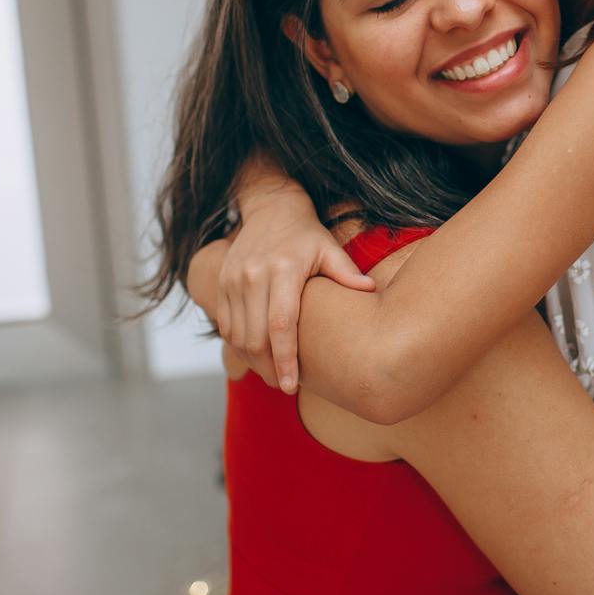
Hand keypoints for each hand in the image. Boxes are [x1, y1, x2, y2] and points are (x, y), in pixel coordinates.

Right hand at [216, 209, 371, 393]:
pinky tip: (255, 358)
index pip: (280, 324)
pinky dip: (238, 347)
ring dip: (252, 362)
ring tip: (273, 376)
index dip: (285, 359)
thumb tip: (371, 290)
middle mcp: (253, 275)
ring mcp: (233, 280)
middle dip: (269, 369)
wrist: (270, 208)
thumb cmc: (306, 233)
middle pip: (255, 337)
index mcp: (283, 269)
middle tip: (285, 386)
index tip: (292, 385)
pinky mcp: (222, 283)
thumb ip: (346, 271)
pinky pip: (225, 325)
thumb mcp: (328, 248)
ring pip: (237, 336)